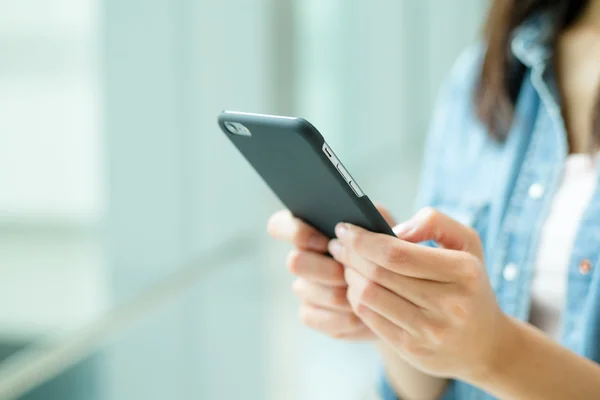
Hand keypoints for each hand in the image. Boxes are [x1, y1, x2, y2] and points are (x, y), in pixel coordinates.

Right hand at [267, 206, 395, 340]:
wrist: (397, 295)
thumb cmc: (389, 255)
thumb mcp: (391, 231)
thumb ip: (392, 221)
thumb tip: (390, 222)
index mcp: (311, 228)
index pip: (280, 225)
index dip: (297, 232)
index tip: (327, 240)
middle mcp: (301, 257)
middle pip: (294, 262)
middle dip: (327, 269)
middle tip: (353, 272)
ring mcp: (304, 287)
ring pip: (306, 291)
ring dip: (339, 294)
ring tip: (365, 294)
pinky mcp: (311, 314)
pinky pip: (315, 317)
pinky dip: (342, 318)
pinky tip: (362, 315)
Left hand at [329, 207, 507, 380]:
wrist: (487, 345)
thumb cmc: (469, 284)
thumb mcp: (466, 244)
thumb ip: (434, 222)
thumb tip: (394, 230)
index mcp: (463, 272)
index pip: (397, 254)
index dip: (363, 240)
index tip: (344, 228)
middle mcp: (449, 304)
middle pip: (378, 274)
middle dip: (350, 255)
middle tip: (337, 244)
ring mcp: (430, 331)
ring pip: (369, 296)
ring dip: (350, 276)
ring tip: (346, 264)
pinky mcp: (413, 350)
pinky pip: (370, 318)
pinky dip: (356, 298)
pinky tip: (355, 286)